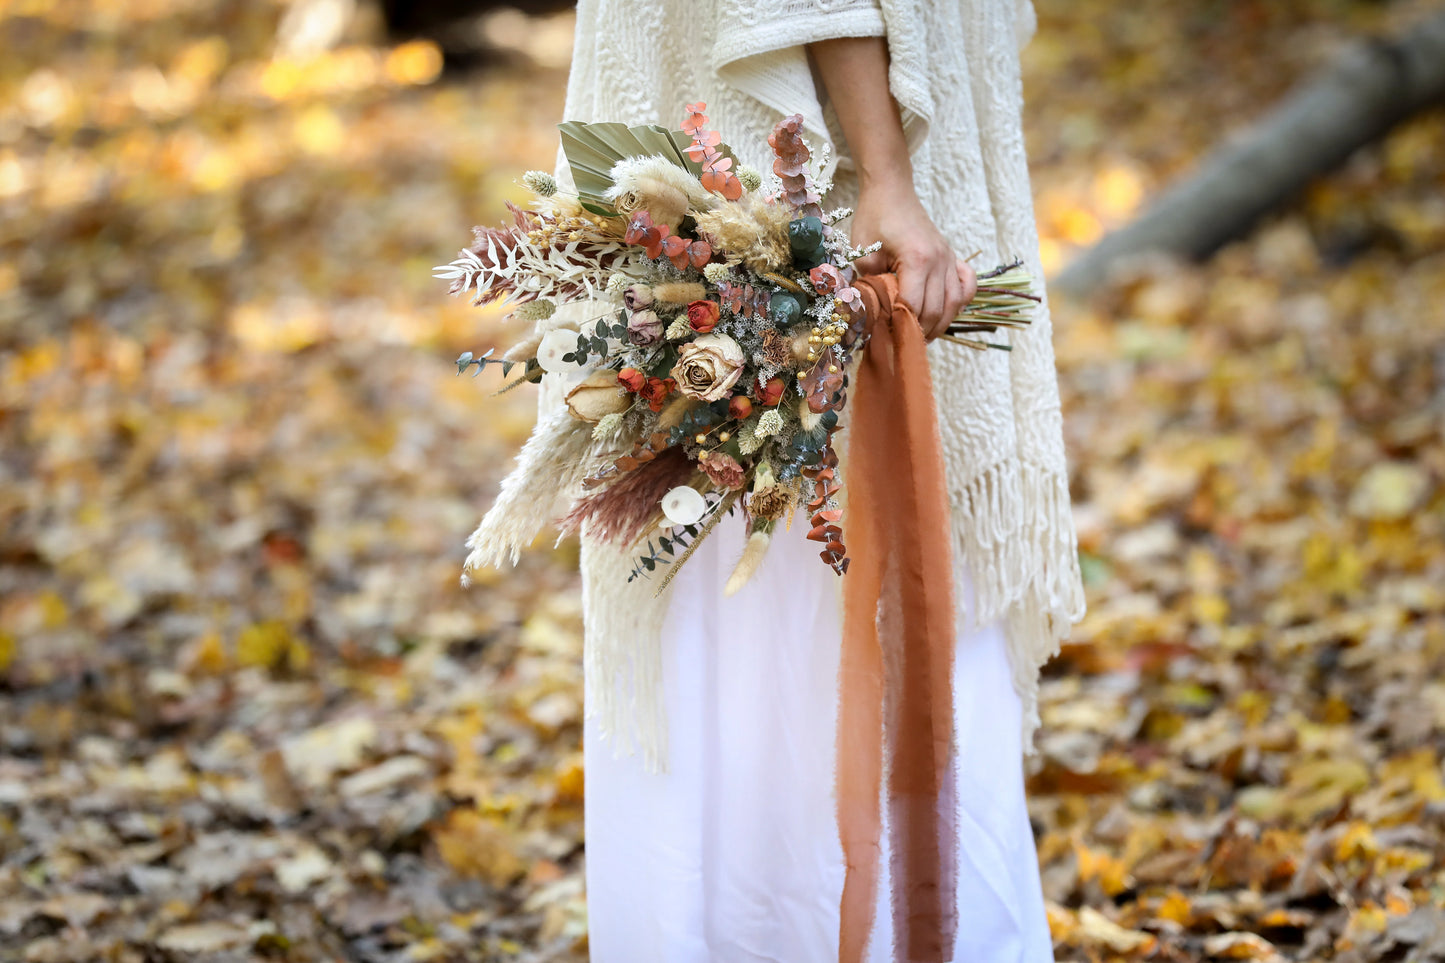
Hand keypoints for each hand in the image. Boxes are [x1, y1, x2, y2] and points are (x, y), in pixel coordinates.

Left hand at [849, 182, 976, 340]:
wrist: (892, 191)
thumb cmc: (874, 218)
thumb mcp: (862, 253)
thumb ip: (870, 285)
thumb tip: (872, 316)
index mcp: (917, 259)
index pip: (912, 306)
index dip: (898, 325)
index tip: (885, 337)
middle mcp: (940, 260)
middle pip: (935, 310)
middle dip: (918, 331)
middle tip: (901, 344)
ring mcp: (950, 258)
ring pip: (954, 303)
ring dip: (939, 324)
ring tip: (922, 337)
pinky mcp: (953, 257)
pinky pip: (967, 286)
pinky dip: (960, 303)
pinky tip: (947, 313)